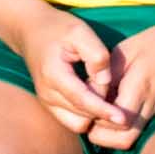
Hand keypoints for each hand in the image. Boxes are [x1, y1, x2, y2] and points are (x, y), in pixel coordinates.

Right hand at [23, 10, 140, 148]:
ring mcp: (46, 102)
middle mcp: (47, 93)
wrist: (31, 31)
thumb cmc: (58, 29)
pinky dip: (87, 116)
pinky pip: (72, 121)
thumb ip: (96, 55)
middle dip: (102, 112)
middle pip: (82, 117)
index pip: (82, 100)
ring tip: (106, 97)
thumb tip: (106, 80)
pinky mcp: (50, 105)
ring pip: (77, 124)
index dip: (104, 111)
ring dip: (94, 117)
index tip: (123, 118)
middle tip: (117, 96)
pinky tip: (97, 100)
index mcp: (54, 75)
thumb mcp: (80, 32)